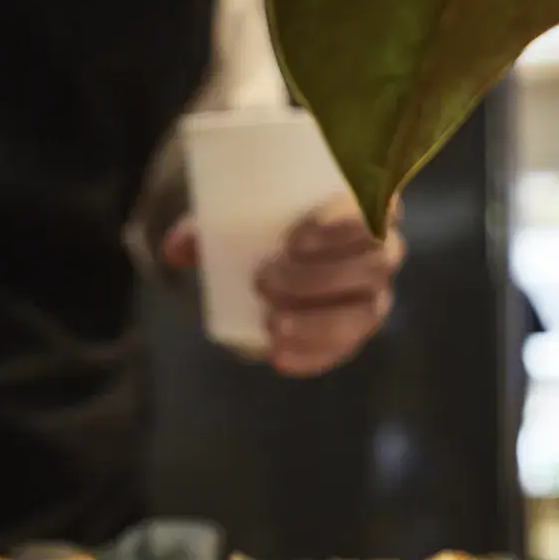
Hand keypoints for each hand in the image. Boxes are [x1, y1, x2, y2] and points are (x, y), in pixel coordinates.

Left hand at [162, 196, 404, 376]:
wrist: (282, 247)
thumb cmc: (266, 215)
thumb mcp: (236, 211)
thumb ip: (204, 227)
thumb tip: (174, 251)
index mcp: (366, 200)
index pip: (374, 209)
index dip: (341, 226)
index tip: (292, 240)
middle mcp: (383, 246)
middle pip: (373, 263)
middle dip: (319, 277)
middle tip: (263, 280)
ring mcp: (375, 290)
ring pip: (366, 310)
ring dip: (318, 321)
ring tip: (271, 324)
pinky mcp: (358, 326)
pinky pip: (348, 347)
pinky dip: (314, 356)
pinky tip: (280, 359)